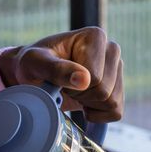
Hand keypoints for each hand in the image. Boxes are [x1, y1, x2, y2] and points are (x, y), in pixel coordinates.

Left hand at [0, 26, 123, 121]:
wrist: (33, 75)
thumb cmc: (32, 65)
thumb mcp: (35, 64)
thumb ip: (56, 69)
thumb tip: (85, 79)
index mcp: (95, 36)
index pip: (94, 77)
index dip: (72, 85)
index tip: (58, 76)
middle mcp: (111, 50)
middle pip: (104, 91)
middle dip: (79, 95)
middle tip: (63, 85)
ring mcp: (117, 68)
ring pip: (111, 102)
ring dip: (87, 104)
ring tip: (72, 90)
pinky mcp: (118, 86)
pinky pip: (116, 112)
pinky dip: (97, 114)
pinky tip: (82, 102)